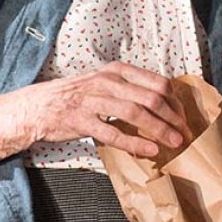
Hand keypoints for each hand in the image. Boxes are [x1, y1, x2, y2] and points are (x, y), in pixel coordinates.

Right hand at [0, 62, 190, 165]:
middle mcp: (108, 81)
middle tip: (185, 134)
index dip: (176, 102)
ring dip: (160, 130)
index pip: (157, 82)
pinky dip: (135, 143)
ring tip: (174, 143)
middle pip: (152, 97)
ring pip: (137, 113)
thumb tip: (162, 104)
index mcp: (117, 70)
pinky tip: (149, 151)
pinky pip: (114, 132)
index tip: (184, 118)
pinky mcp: (81, 120)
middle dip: (173, 118)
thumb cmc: (75, 96)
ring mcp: (94, 100)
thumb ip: (129, 89)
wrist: (37, 106)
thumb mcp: (104, 83)